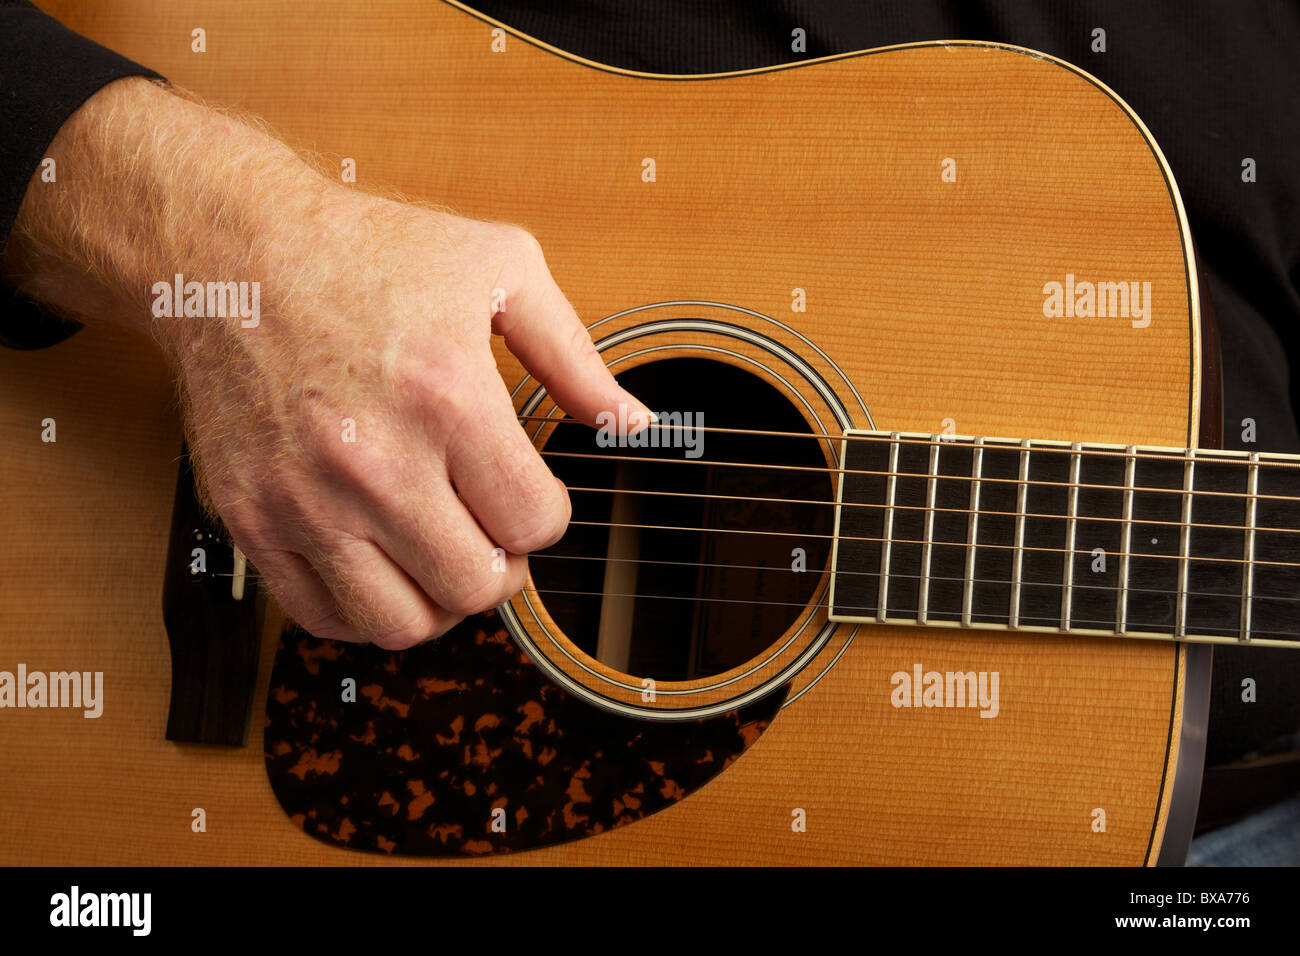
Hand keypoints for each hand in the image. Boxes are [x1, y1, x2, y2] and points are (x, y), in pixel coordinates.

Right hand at [3, 77, 648, 646]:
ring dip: (439, 600)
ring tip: (440, 556)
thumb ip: (574, 355)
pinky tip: (380, 565)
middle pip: (477, 585)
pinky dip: (363, 610)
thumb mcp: (498, 269)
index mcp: (450, 399)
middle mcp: (378, 463)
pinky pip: (319, 616)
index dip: (547, 516)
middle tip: (493, 532)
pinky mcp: (251, 518)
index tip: (528, 493)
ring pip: (402, 622)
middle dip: (505, 567)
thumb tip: (635, 423)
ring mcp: (307, 499)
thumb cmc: (367, 253)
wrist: (229, 256)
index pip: (535, 524)